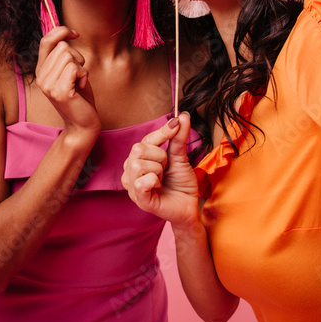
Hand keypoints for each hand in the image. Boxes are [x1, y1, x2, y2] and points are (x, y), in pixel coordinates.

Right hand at [35, 26, 99, 135]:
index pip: (46, 41)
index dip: (61, 31)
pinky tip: (81, 88)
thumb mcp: (69, 72)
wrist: (82, 124)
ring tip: (78, 83)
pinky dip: (84, 75)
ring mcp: (48, 85)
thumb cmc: (80, 97)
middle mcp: (41, 77)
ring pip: (69, 56)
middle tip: (78, 77)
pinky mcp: (59, 91)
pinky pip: (75, 68)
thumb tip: (66, 32)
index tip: (75, 34)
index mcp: (41, 71)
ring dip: (81, 68)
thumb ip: (63, 56)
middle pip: (63, 47)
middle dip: (77, 57)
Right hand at [122, 112, 200, 226]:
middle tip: (167, 167)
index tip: (177, 124)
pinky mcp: (139, 200)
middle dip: (160, 156)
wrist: (189, 206)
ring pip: (138, 164)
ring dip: (158, 170)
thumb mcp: (181, 157)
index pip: (144, 139)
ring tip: (162, 179)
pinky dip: (154, 181)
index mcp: (138, 159)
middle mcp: (131, 171)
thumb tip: (183, 116)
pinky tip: (159, 187)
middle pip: (138, 149)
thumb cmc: (181, 183)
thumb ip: (178, 137)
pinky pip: (140, 182)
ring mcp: (132, 186)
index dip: (161, 132)